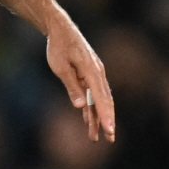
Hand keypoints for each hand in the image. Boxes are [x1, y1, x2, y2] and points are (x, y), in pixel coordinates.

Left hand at [46, 13, 115, 143]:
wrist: (61, 30)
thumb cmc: (58, 47)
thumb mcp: (61, 67)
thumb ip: (71, 87)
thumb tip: (81, 106)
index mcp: (92, 71)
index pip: (101, 98)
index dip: (105, 116)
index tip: (109, 130)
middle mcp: (97, 74)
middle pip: (104, 101)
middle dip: (107, 121)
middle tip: (110, 138)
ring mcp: (94, 75)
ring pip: (98, 101)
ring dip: (97, 118)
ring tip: (96, 137)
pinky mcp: (89, 76)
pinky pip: (92, 95)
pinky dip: (91, 109)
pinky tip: (88, 122)